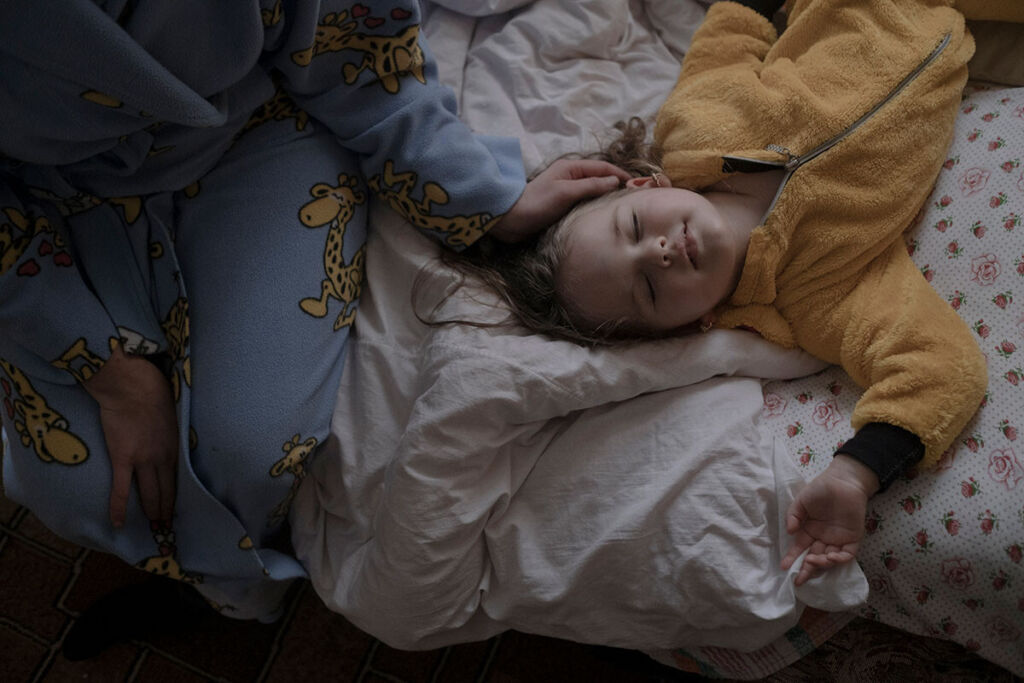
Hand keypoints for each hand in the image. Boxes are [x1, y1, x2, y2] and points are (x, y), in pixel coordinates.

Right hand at [83, 343, 178, 527]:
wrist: (131, 386)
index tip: (177, 508)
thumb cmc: (152, 391)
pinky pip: (121, 489)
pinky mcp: (122, 458)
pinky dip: (119, 508)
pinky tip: (118, 523)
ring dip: (151, 511)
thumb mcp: (173, 413)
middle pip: (165, 490)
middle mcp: (162, 458)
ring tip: (153, 526)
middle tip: (166, 526)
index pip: (177, 478)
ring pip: (148, 493)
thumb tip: (171, 436)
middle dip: (166, 509)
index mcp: (175, 447)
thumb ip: (171, 430)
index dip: (176, 496)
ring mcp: (142, 460)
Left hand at [487, 159, 631, 242]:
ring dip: (607, 195)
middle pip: (599, 177)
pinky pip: (585, 201)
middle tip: (635, 196)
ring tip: (624, 205)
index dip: (620, 175)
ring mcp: (566, 190)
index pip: (603, 168)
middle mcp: (570, 176)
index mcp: (571, 167)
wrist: (510, 220)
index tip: (638, 184)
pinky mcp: (562, 204)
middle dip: (617, 184)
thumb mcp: (565, 192)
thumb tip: (615, 182)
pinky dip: (596, 204)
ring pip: (593, 190)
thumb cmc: (536, 204)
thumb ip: (591, 186)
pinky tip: (604, 214)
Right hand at [780, 454, 878, 584]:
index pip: (800, 548)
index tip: (784, 567)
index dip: (792, 558)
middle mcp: (823, 538)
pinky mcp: (853, 538)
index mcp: (810, 530)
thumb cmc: (821, 489)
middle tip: (799, 579)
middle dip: (806, 569)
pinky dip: (839, 559)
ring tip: (812, 561)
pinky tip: (831, 557)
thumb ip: (793, 515)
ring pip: (829, 559)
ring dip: (821, 564)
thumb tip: (789, 532)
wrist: (843, 481)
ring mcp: (838, 539)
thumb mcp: (801, 501)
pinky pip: (847, 554)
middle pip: (814, 558)